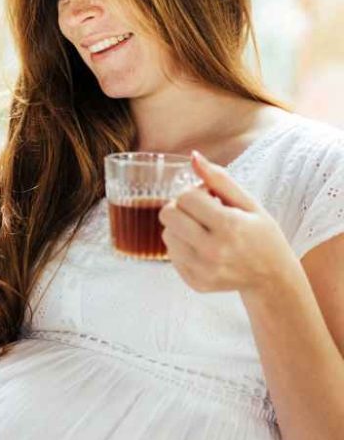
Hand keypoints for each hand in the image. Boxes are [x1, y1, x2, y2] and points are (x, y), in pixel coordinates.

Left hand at [157, 150, 297, 296]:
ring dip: (180, 228)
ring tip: (203, 231)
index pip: (185, 196)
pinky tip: (203, 248)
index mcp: (229, 226)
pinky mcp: (195, 282)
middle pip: (168, 214)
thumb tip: (193, 156)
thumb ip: (219, 179)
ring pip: (166, 234)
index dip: (194, 192)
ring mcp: (202, 269)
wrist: (272, 278)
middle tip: (201, 213)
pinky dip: (182, 247)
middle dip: (181, 208)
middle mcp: (213, 250)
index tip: (209, 199)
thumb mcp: (249, 203)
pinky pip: (171, 254)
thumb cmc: (262, 235)